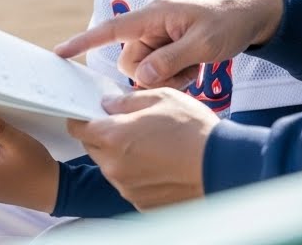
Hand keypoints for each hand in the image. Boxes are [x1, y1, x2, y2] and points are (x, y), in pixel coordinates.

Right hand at [54, 0, 283, 88]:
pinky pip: (160, 67)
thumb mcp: (203, 44)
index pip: (112, 29)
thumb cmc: (230, 20)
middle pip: (131, 60)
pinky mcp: (171, 42)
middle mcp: (153, 23)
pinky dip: (176, 72)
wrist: (256, 11)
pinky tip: (198, 66)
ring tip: (196, 67)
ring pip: (146, 67)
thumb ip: (169, 61)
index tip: (60, 53)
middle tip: (187, 71)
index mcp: (155, 15)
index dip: (84, 41)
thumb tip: (139, 77)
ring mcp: (162, 33)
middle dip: (153, 73)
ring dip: (168, 74)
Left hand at [66, 89, 218, 209]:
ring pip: (112, 167)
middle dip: (104, 136)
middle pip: (93, 148)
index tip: (92, 115)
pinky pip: (129, 184)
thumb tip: (109, 104)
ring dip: (122, 156)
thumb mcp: (160, 98)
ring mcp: (128, 187)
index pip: (79, 127)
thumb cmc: (194, 130)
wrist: (223, 165)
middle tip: (130, 126)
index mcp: (113, 136)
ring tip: (152, 145)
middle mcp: (115, 166)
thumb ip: (127, 100)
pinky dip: (138, 174)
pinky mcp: (142, 202)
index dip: (83, 118)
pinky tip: (160, 163)